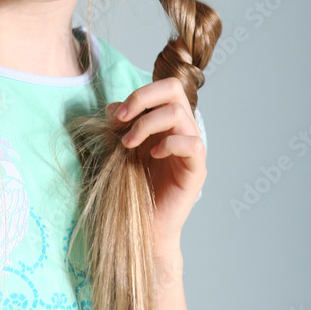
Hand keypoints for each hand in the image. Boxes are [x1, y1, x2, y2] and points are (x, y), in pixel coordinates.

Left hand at [106, 77, 205, 253]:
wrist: (142, 223)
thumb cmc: (133, 184)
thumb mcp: (121, 146)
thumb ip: (120, 124)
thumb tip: (113, 107)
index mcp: (167, 120)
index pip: (164, 87)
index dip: (139, 94)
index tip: (115, 115)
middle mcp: (182, 129)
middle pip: (174, 89)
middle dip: (143, 98)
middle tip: (122, 119)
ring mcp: (192, 148)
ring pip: (178, 113)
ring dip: (147, 124)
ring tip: (128, 144)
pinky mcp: (196, 169)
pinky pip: (193, 144)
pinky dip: (169, 144)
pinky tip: (152, 155)